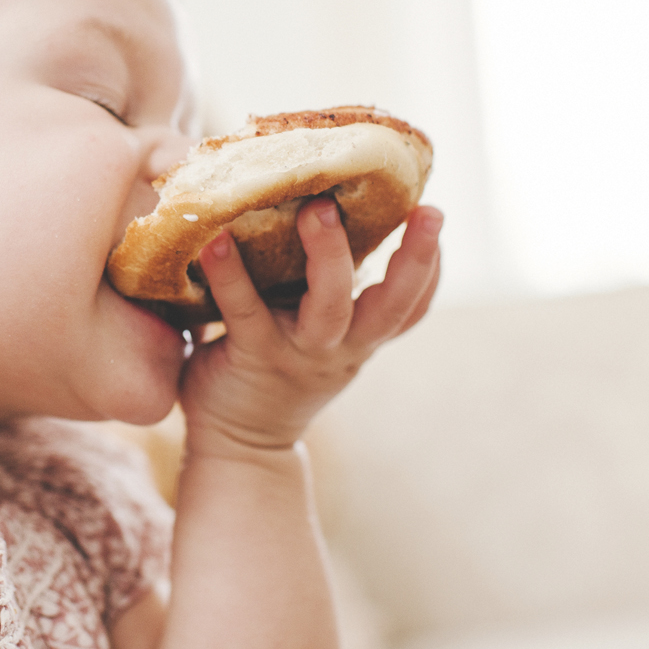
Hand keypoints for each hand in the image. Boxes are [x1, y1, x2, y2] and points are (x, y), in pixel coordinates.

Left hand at [179, 199, 441, 453]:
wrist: (235, 443)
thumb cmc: (271, 369)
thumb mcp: (312, 332)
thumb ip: (319, 287)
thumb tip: (314, 204)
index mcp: (358, 337)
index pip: (411, 307)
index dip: (430, 267)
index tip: (433, 217)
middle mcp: (339, 346)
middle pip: (392, 305)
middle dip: (414, 258)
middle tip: (426, 208)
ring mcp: (299, 353)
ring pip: (331, 307)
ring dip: (330, 254)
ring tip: (319, 206)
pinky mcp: (253, 356)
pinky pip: (247, 312)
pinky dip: (230, 275)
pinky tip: (215, 241)